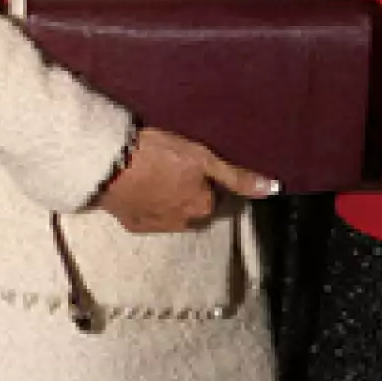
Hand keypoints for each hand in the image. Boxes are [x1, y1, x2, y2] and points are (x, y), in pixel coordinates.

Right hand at [94, 125, 276, 233]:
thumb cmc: (158, 154)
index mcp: (203, 206)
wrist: (108, 164)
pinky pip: (145, 214)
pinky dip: (144, 202)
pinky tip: (136, 185)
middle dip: (185, 191)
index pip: (214, 195)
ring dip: (165, 198)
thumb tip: (273, 189)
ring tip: (152, 173)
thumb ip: (237, 176)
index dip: (205, 178)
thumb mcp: (203, 158)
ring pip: (170, 212)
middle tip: (170, 166)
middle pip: (192, 206)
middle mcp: (183, 222)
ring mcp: (156, 226)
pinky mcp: (132, 224)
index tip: (191, 163)